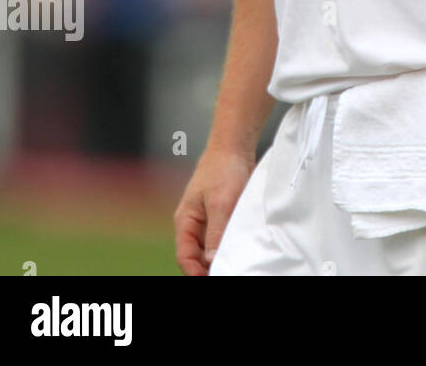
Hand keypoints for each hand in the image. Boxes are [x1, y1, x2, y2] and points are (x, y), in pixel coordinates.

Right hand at [173, 149, 255, 274]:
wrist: (235, 146)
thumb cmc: (223, 169)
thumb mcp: (221, 203)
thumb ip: (216, 232)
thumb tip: (211, 260)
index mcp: (185, 221)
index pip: (184, 255)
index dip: (195, 272)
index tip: (211, 278)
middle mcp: (194, 223)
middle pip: (196, 255)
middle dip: (208, 267)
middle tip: (227, 272)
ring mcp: (208, 219)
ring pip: (210, 246)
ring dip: (220, 256)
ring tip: (236, 264)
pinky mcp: (222, 214)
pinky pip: (222, 235)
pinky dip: (229, 244)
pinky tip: (241, 249)